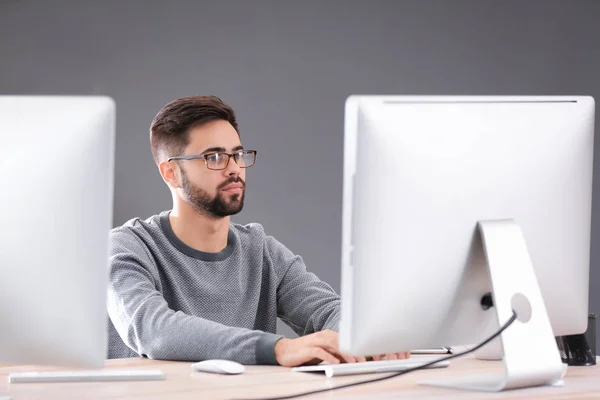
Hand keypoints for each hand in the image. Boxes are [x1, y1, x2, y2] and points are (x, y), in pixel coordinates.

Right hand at [274, 329, 409, 366]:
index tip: (373, 354)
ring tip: (355, 361)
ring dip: (346, 353)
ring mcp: (316, 341)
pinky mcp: (307, 348)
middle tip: (369, 358)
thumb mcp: (326, 353)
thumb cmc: (307, 353)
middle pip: (344, 341)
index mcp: (331, 336)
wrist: (285, 351)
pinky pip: (320, 352)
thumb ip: (339, 353)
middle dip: (357, 349)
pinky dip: (329, 356)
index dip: (361, 346)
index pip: (349, 339)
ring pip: (334, 345)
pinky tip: (336, 362)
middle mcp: (325, 336)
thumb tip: (355, 359)